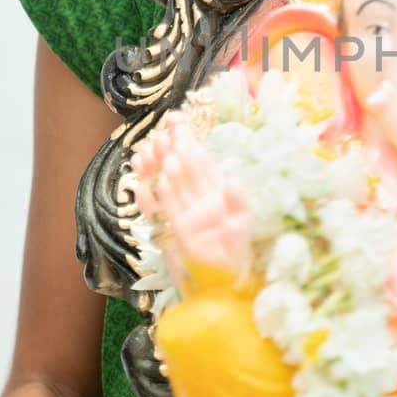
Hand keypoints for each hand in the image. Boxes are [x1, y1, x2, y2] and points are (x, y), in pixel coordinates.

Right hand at [133, 122, 252, 279]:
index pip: (200, 158)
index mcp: (215, 188)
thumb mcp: (244, 221)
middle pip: (181, 168)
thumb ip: (238, 201)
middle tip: (162, 132)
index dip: (188, 139)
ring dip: (158, 169)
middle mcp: (197, 197)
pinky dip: (157, 197)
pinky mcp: (174, 231)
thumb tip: (232, 180)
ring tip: (152, 151)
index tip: (176, 119)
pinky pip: (163, 211)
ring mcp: (184, 212)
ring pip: (169, 185)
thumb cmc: (237, 246)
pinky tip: (153, 184)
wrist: (227, 277)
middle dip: (170, 149)